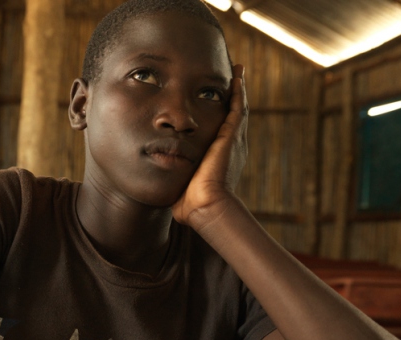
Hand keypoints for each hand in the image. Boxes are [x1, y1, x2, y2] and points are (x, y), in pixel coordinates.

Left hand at [172, 64, 247, 228]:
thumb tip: (163, 180)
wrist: (205, 207)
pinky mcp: (231, 136)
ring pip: (238, 108)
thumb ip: (177, 177)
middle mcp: (232, 147)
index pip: (223, 131)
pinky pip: (237, 108)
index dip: (222, 116)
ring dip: (237, 89)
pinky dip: (237, 91)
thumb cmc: (191, 203)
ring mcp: (234, 140)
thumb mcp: (184, 185)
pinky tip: (236, 76)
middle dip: (233, 97)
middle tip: (233, 78)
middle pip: (235, 116)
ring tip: (237, 71)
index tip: (216, 103)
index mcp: (221, 157)